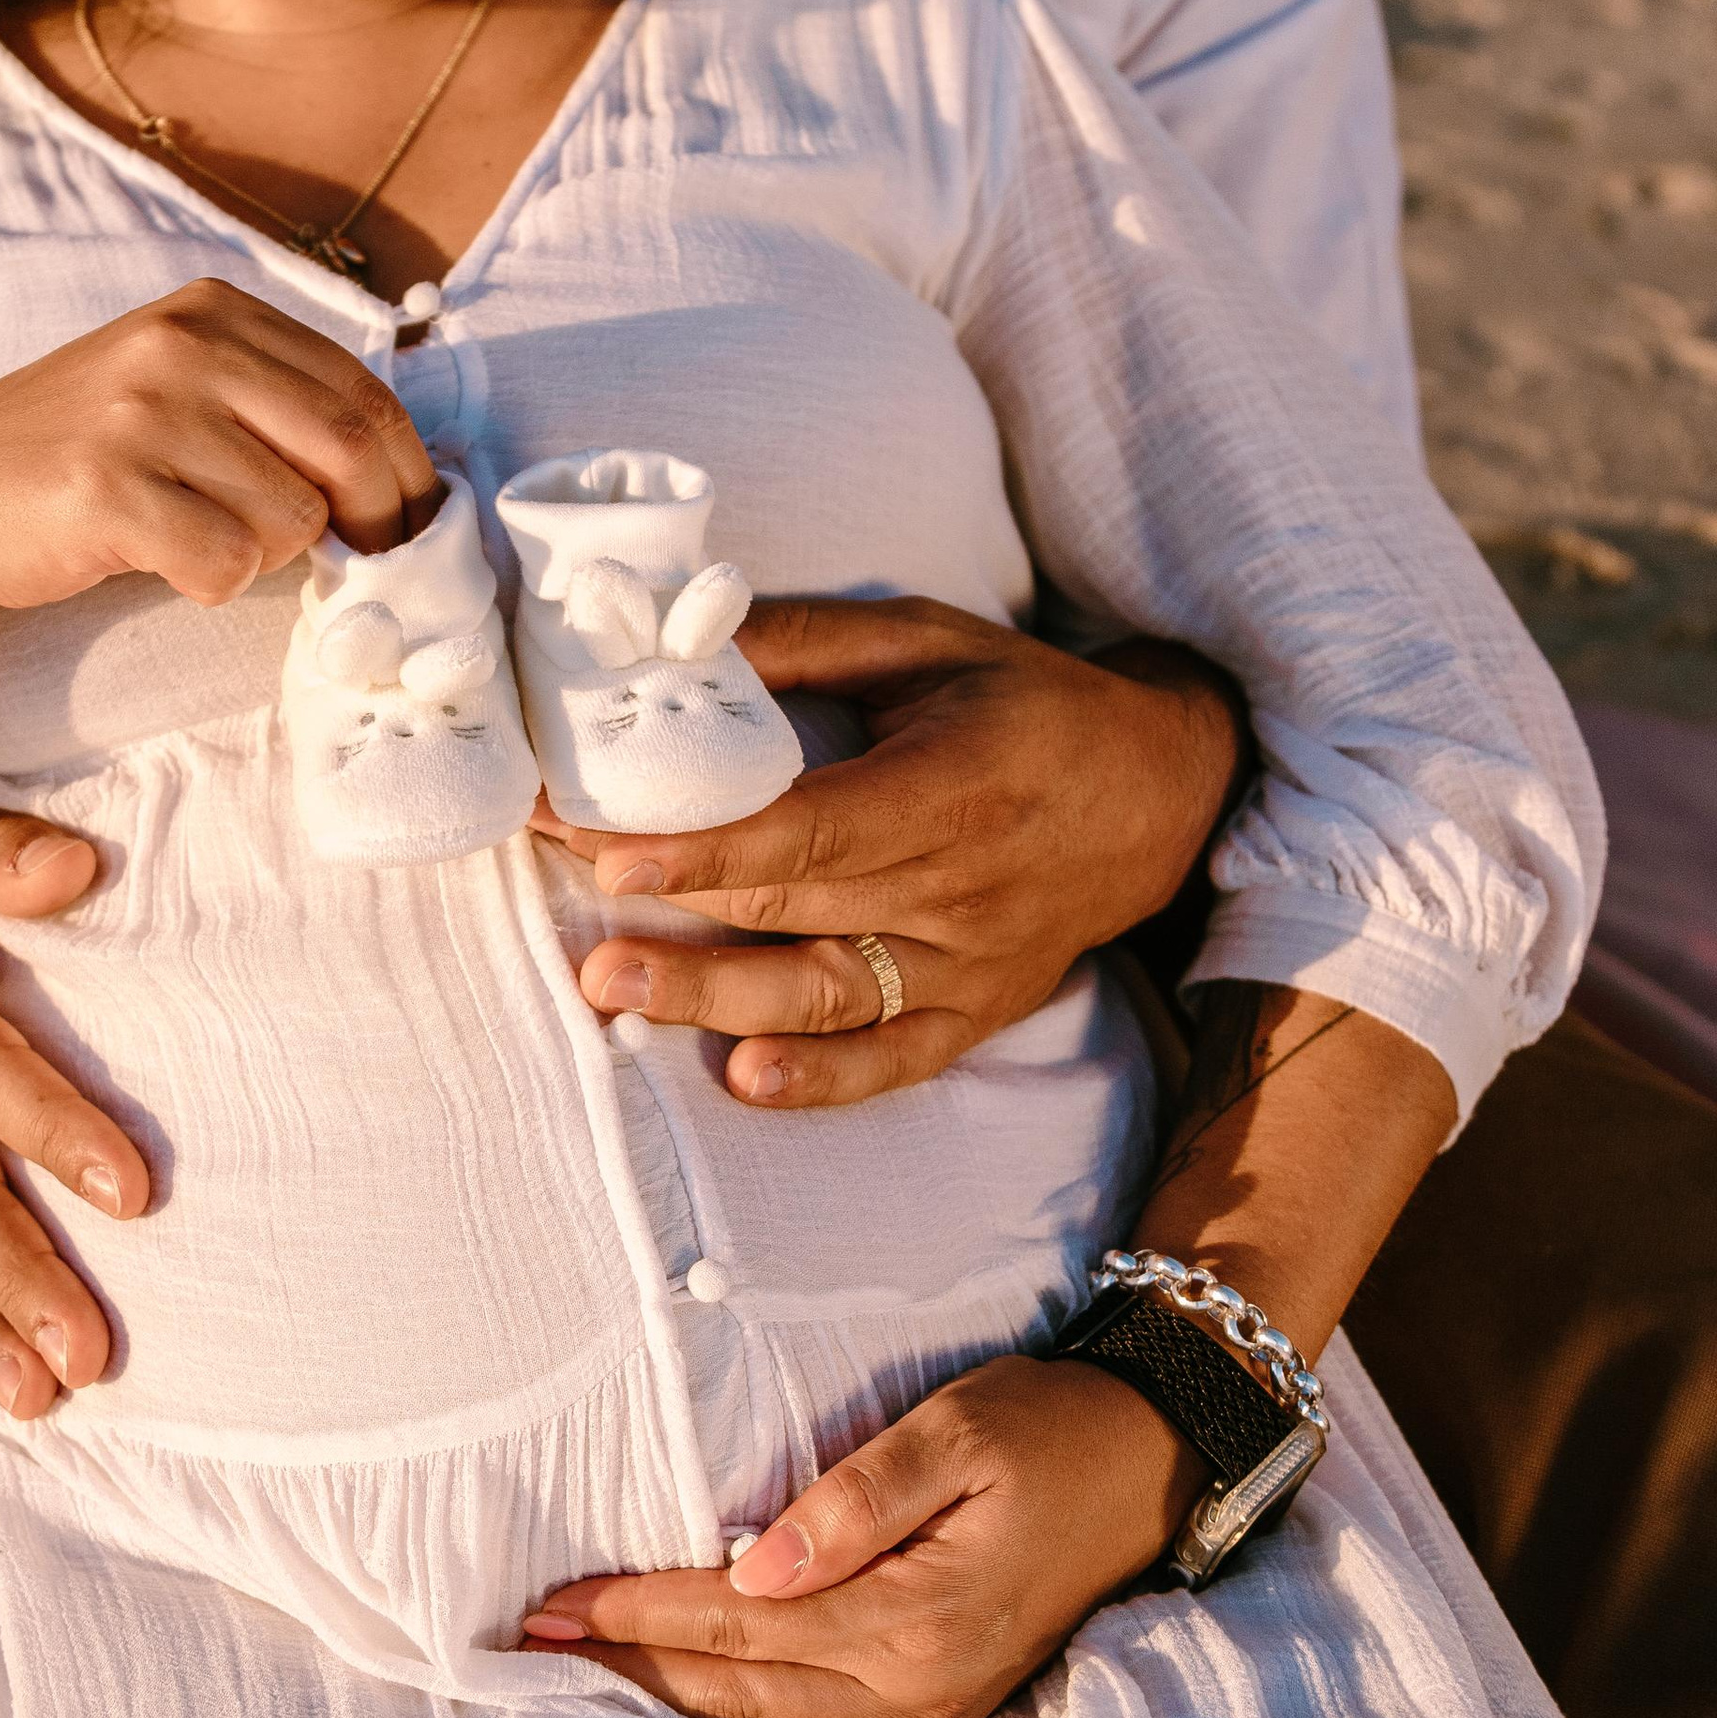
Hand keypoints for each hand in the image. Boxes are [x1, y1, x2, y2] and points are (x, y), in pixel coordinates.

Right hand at [0, 276, 436, 621]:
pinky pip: (225, 562)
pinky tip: (161, 561)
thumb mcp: (176, 387)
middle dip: (374, 526)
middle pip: (347, 450)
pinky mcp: (107, 487)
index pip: (361, 393)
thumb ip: (273, 405)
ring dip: (262, 555)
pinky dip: (209, 582)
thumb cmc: (78, 455)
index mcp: (214, 311)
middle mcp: (182, 345)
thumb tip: (397, 480)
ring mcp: (143, 412)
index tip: (417, 529)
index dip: (407, 473)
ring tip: (197, 538)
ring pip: (290, 519)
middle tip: (364, 571)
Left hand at [519, 1352, 1202, 1717]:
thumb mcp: (959, 1434)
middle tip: (527, 1659)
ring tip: (578, 1684)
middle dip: (629, 1673)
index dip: (640, 1612)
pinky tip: (681, 1704)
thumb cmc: (1049, 1428)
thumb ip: (858, 1500)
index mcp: (915, 1620)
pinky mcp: (937, 1707)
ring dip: (670, 1703)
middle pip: (738, 1691)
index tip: (553, 1607)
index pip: (739, 1623)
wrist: (1152, 1463)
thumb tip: (754, 1569)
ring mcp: (930, 1711)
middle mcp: (917, 1689)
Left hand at [547, 598, 1244, 1110]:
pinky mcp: (976, 1011)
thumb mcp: (930, 643)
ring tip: (610, 987)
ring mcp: (971, 962)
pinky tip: (743, 1079)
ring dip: (713, 997)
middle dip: (669, 899)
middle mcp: (964, 885)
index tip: (607, 844)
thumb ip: (806, 640)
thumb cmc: (1026, 704)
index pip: (813, 826)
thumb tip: (679, 637)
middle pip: (796, 904)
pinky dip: (822, 1079)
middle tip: (555, 881)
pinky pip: (892, 1058)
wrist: (1161, 795)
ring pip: (826, 990)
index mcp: (956, 782)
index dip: (708, 843)